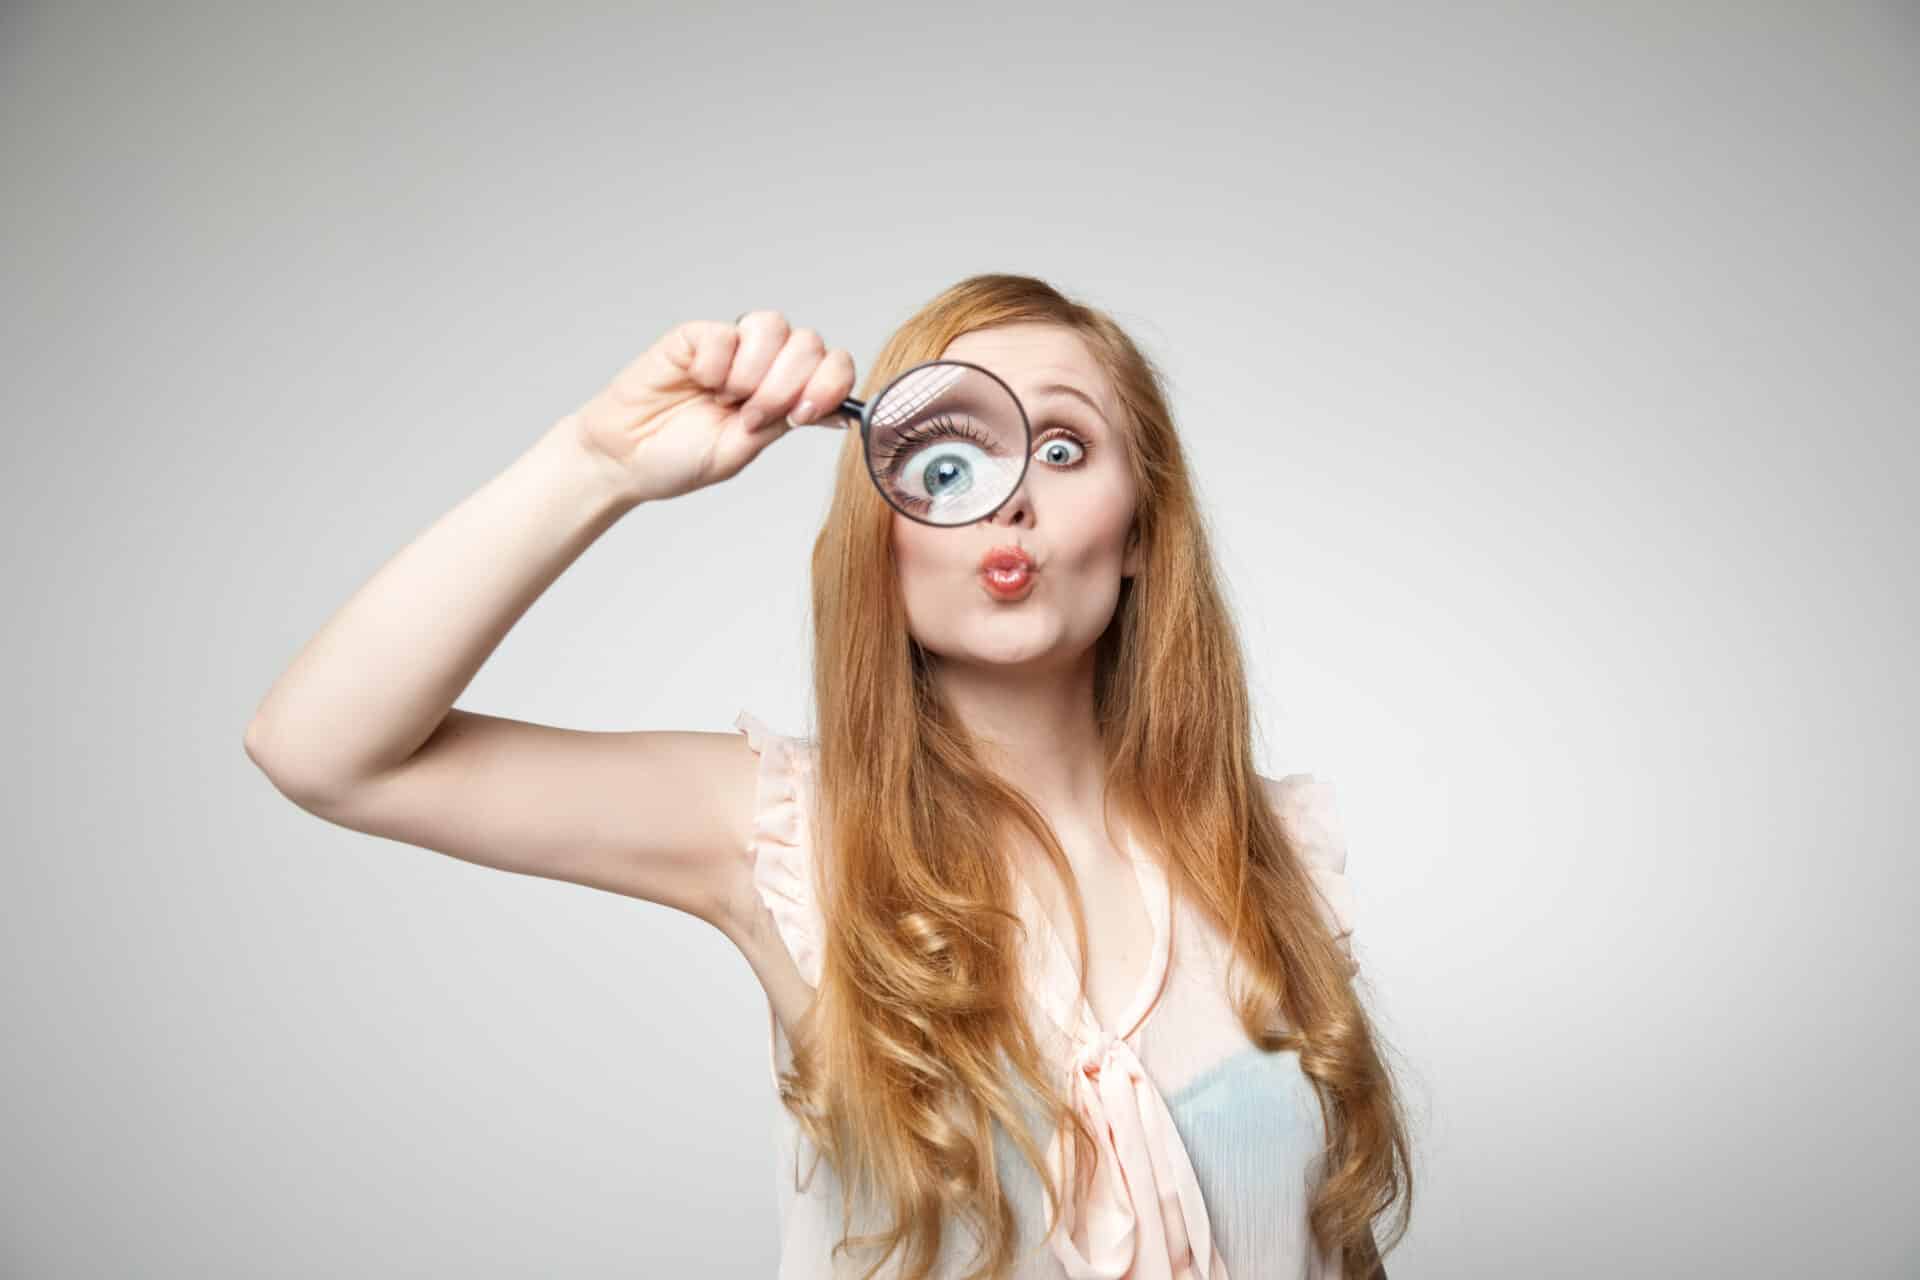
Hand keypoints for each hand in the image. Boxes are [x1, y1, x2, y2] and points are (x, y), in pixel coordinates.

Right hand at [565, 310, 855, 505]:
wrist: (625, 460)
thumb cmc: (680, 458)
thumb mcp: (744, 449)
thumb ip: (788, 422)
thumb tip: (844, 413)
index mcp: (784, 390)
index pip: (832, 365)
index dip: (831, 383)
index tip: (803, 415)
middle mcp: (763, 363)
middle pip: (810, 343)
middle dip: (788, 386)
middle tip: (752, 418)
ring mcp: (731, 347)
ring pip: (773, 327)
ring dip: (756, 372)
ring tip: (726, 401)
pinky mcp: (695, 336)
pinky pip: (725, 333)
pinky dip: (717, 364)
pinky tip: (699, 382)